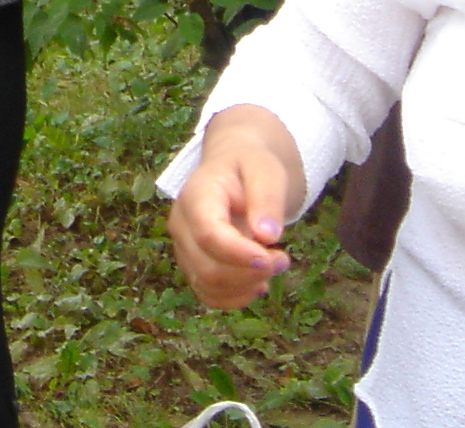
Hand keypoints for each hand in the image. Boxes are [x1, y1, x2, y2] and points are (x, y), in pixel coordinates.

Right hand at [167, 107, 302, 308]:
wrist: (233, 169)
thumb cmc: (249, 166)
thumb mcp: (265, 169)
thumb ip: (267, 198)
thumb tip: (267, 236)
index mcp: (195, 196)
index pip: (209, 235)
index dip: (239, 254)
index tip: (272, 257)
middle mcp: (181, 224)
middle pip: (208, 268)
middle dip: (251, 273)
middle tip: (283, 259)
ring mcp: (184, 248)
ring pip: (208, 286)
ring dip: (247, 286)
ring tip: (275, 265)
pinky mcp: (192, 265)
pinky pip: (209, 296)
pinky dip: (237, 297)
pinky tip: (258, 282)